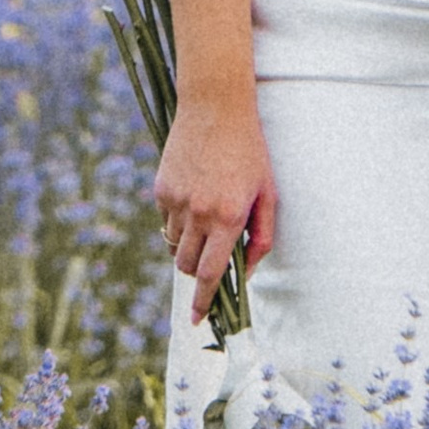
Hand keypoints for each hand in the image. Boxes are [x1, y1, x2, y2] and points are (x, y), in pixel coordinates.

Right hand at [154, 99, 278, 323]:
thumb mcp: (267, 194)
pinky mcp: (161, 188)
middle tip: (211, 254)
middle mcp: (198, 213)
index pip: (209, 274)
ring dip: (187, 244)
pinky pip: (165, 220)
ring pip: (173, 245)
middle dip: (196, 270)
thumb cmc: (250, 151)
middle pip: (187, 265)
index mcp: (228, 218)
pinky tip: (194, 195)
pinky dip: (177, 220)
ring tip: (205, 217)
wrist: (215, 108)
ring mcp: (175, 201)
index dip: (203, 302)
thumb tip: (247, 272)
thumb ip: (261, 237)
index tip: (196, 320)